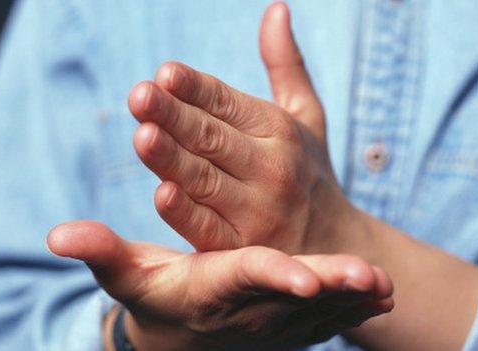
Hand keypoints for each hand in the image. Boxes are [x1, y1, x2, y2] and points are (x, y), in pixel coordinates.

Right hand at [47, 221, 393, 350]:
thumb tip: (55, 236)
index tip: (306, 279)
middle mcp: (247, 309)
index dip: (273, 276)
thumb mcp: (128, 277)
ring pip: (318, 312)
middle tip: (373, 280)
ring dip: (353, 300)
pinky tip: (384, 295)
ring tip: (387, 287)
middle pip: (293, 296)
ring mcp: (272, 323)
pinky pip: (326, 319)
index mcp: (211, 288)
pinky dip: (353, 309)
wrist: (186, 338)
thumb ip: (100, 252)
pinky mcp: (290, 326)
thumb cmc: (157, 297)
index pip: (243, 278)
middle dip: (332, 289)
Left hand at [128, 2, 352, 253]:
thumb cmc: (310, 172)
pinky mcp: (245, 249)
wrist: (337, 245)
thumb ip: (286, 64)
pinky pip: (210, 229)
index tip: (165, 72)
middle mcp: (271, 167)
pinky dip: (187, 214)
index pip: (227, 102)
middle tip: (141, 95)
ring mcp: (258, 210)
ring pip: (205, 179)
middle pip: (212, 137)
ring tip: (143, 135)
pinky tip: (163, 194)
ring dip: (172, 158)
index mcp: (279, 129)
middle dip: (174, 115)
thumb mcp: (307, 116)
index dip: (195, 88)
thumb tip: (276, 8)